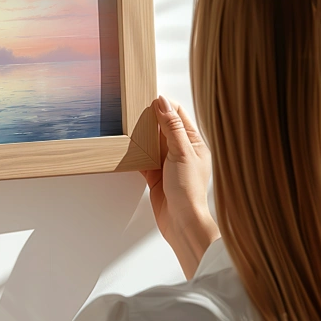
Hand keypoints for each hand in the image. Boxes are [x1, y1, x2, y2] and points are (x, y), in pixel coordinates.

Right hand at [140, 95, 219, 277]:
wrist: (182, 222)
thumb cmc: (188, 190)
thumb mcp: (180, 152)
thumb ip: (171, 127)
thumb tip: (163, 103)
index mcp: (193, 143)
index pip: (178, 116)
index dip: (163, 106)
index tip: (147, 98)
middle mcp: (181, 151)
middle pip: (163, 128)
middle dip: (149, 119)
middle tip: (133, 110)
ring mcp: (167, 164)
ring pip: (151, 143)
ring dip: (141, 136)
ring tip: (127, 126)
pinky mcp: (155, 176)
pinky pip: (143, 159)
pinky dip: (135, 153)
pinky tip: (126, 148)